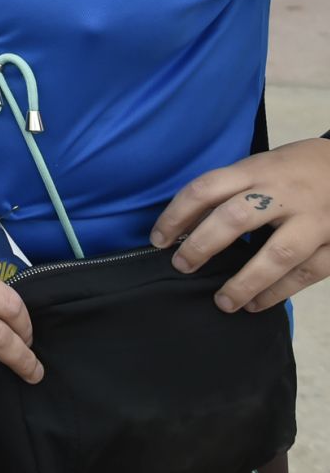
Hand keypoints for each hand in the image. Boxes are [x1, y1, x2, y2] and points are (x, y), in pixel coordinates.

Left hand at [152, 136, 329, 312]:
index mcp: (257, 170)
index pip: (206, 188)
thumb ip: (230, 190)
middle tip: (182, 266)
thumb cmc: (294, 171)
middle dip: (203, 245)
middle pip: (236, 218)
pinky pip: (307, 272)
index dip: (177, 214)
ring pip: (277, 253)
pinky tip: (256, 304)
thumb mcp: (260, 167)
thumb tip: (186, 225)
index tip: (158, 239)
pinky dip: (279, 292)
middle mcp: (284, 193)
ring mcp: (314, 219)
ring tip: (222, 302)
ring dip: (245, 281)